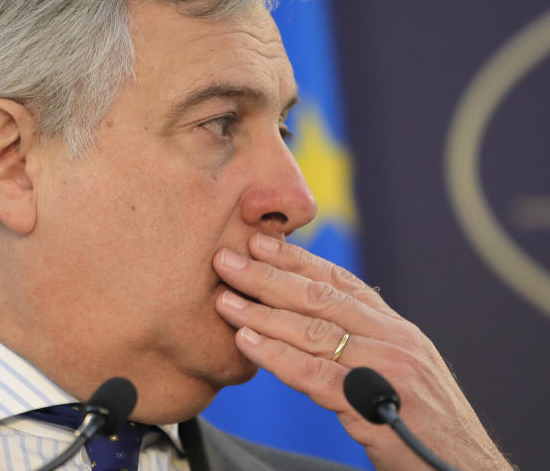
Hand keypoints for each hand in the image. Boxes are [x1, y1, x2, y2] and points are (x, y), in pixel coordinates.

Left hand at [213, 233, 511, 470]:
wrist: (465, 470)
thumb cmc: (420, 424)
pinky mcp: (374, 409)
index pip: (338, 282)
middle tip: (225, 259)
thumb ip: (361, 343)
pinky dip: (277, 356)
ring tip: (224, 301)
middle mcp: (394, 341)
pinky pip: (316, 375)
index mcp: (396, 329)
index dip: (295, 260)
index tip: (258, 241)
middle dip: (268, 276)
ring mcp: (387, 372)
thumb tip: (308, 319)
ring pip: (314, 332)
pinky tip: (247, 342)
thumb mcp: (397, 372)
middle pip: (320, 299)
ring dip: (262, 314)